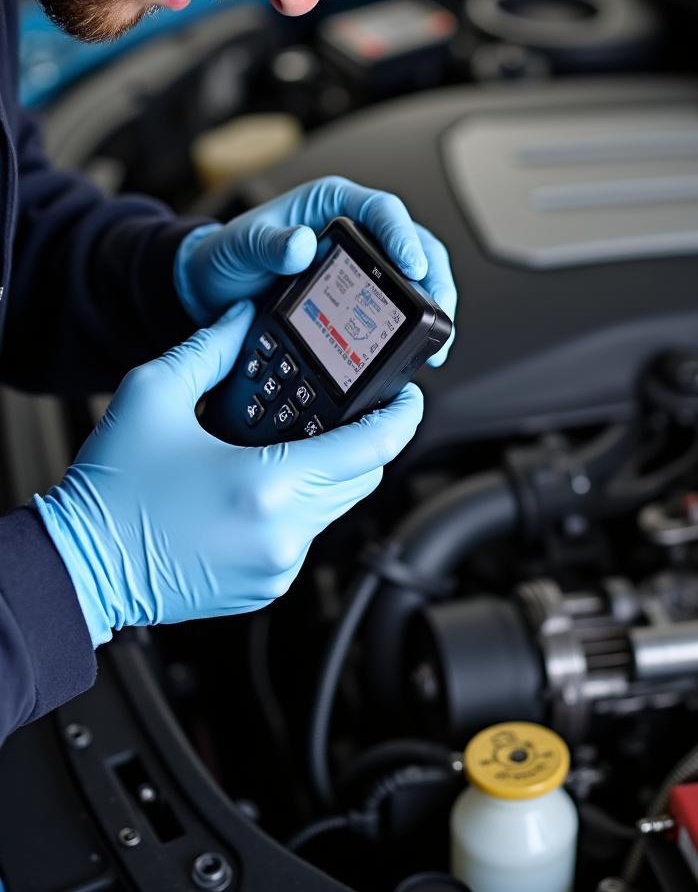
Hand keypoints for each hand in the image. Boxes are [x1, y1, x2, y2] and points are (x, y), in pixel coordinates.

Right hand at [35, 301, 423, 646]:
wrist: (80, 568)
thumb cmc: (111, 491)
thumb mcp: (154, 397)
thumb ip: (210, 348)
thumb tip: (243, 320)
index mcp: (268, 483)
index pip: (373, 447)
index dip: (403, 417)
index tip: (409, 395)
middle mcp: (285, 532)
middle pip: (365, 477)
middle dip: (368, 440)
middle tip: (354, 409)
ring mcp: (281, 566)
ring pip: (339, 506)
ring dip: (334, 472)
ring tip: (300, 442)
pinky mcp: (271, 585)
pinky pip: (309, 535)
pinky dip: (303, 507)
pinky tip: (266, 484)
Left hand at [174, 177, 456, 365]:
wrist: (215, 290)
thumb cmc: (228, 258)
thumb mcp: (239, 247)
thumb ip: (267, 244)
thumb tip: (300, 243)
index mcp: (331, 203)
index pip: (382, 210)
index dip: (403, 236)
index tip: (412, 266)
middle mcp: (356, 227)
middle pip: (415, 243)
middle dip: (435, 277)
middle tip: (440, 311)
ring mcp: (365, 260)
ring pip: (418, 273)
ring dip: (434, 302)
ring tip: (439, 335)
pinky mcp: (366, 290)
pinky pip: (401, 300)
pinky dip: (415, 321)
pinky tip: (419, 346)